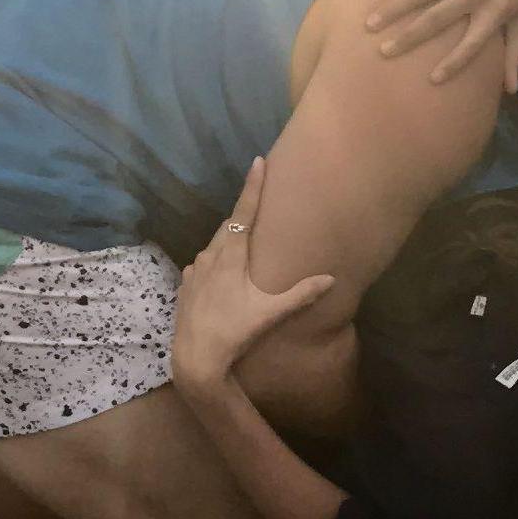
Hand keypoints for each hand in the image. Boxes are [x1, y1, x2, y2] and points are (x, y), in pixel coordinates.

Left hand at [173, 159, 334, 393]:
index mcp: (230, 256)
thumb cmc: (234, 331)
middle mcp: (210, 256)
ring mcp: (195, 270)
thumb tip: (331, 278)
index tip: (258, 161)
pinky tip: (224, 272)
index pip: (244, 212)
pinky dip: (216, 260)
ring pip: (214, 245)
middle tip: (258, 202)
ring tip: (245, 240)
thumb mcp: (270, 312)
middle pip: (228, 226)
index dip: (253, 186)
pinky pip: (204, 263)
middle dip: (243, 214)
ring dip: (230, 239)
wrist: (196, 356)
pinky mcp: (186, 285)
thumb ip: (301, 294)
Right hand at [360, 0, 517, 89]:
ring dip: (394, 7)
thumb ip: (516, 52)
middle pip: (437, 18)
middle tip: (384, 51)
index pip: (472, 43)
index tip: (432, 79)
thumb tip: (510, 90)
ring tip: (370, 23)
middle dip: (409, 36)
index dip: (454, 62)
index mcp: (494, 11)